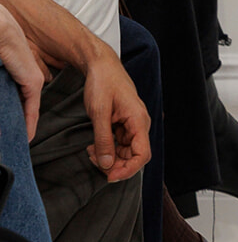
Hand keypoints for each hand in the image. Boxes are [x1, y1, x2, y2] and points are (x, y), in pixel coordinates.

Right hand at [0, 3, 42, 139]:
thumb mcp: (0, 75)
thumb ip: (3, 92)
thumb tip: (3, 101)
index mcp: (13, 72)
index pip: (13, 99)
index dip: (9, 115)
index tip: (6, 131)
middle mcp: (24, 75)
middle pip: (20, 105)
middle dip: (14, 123)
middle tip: (10, 142)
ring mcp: (31, 79)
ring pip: (26, 109)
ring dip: (21, 126)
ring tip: (16, 142)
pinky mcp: (33, 82)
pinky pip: (32, 108)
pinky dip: (29, 124)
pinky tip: (27, 138)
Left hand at [81, 49, 150, 180]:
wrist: (101, 64)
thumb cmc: (103, 82)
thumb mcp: (99, 112)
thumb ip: (103, 140)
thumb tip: (107, 165)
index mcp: (138, 120)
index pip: (142, 154)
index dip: (128, 170)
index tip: (109, 176)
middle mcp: (139, 124)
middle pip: (134, 156)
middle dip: (115, 165)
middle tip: (94, 162)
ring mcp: (132, 124)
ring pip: (126, 152)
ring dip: (109, 157)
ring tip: (91, 152)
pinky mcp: (124, 123)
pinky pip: (119, 143)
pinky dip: (107, 148)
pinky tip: (93, 146)